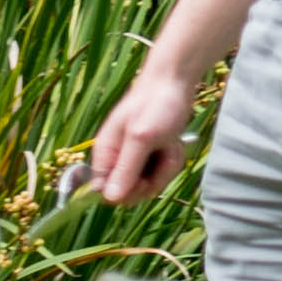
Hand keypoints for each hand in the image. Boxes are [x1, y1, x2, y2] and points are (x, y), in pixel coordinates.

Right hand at [79, 66, 200, 205]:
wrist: (176, 82)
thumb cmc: (155, 104)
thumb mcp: (141, 138)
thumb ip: (125, 169)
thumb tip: (109, 198)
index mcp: (105, 153)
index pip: (105, 192)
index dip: (126, 193)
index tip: (143, 181)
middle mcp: (117, 158)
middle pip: (130, 191)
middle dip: (152, 178)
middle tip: (159, 155)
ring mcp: (135, 157)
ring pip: (150, 183)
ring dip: (165, 166)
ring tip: (168, 143)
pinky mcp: (151, 155)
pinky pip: (161, 172)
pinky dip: (171, 159)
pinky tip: (173, 143)